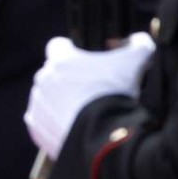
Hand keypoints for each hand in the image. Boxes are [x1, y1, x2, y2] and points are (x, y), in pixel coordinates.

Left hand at [25, 32, 154, 158]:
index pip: (57, 46)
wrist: (104, 138)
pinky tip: (73, 126)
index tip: (82, 60)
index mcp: (60, 60)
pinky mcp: (37, 126)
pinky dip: (55, 122)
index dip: (70, 51)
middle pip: (52, 72)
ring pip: (46, 96)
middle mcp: (44, 79)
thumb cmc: (116, 96)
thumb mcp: (134, 64)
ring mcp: (38, 103)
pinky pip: (43, 120)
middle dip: (67, 78)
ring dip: (59, 100)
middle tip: (89, 90)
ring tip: (83, 111)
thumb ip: (138, 46)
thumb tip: (140, 40)